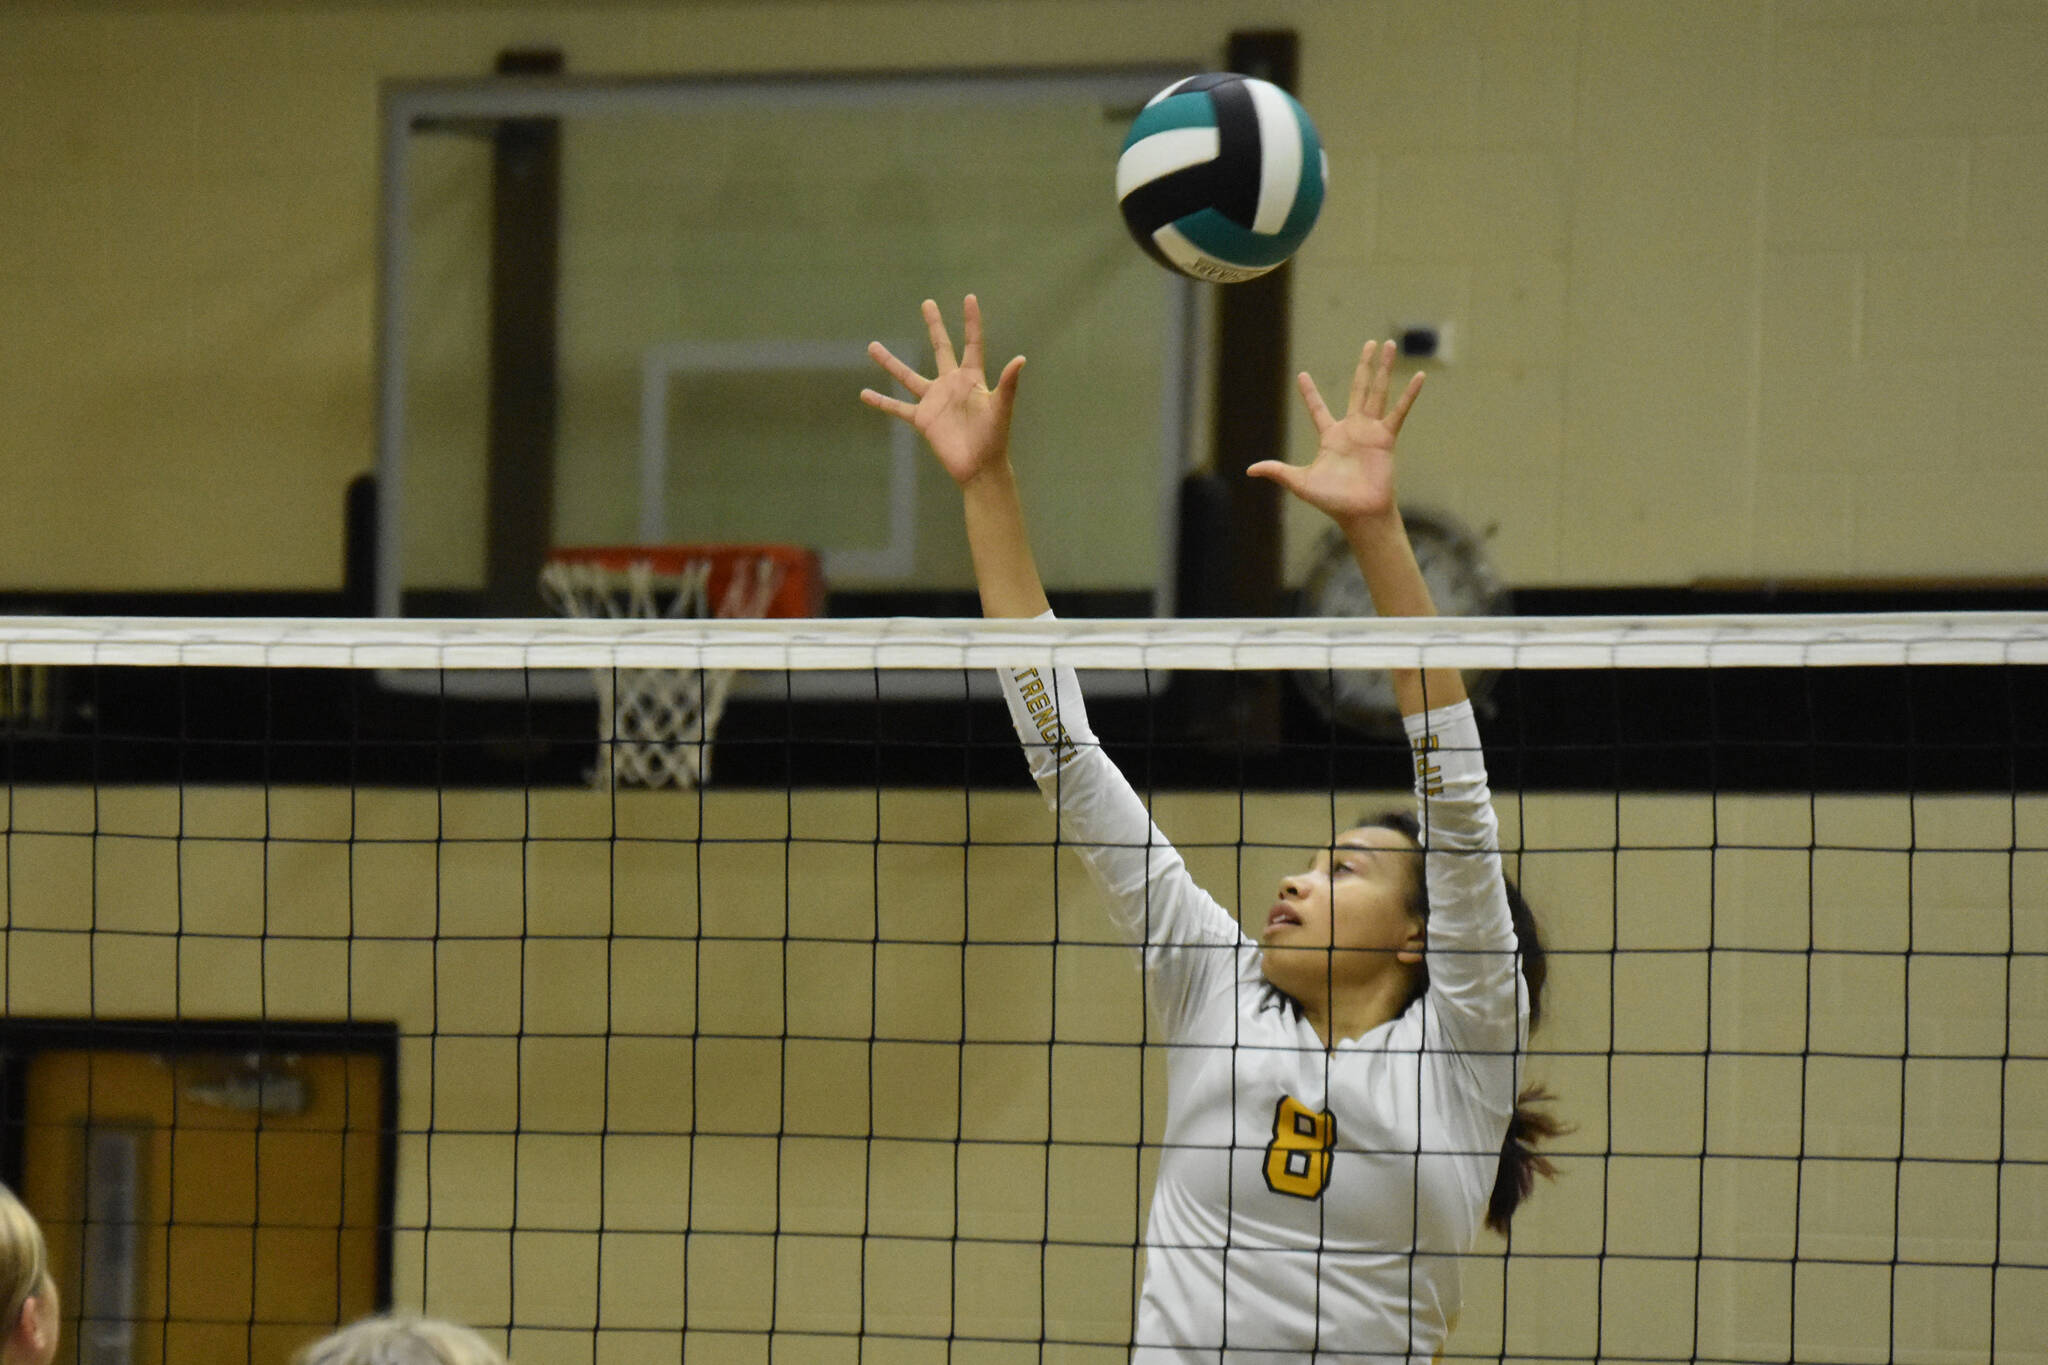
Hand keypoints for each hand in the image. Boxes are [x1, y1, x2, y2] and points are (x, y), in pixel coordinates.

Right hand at [861, 295, 1025, 488]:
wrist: (979, 468)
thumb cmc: (994, 439)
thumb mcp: (1001, 409)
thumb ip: (1008, 384)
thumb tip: (1021, 359)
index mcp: (972, 379)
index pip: (972, 343)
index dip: (971, 321)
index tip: (969, 298)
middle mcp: (951, 384)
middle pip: (941, 348)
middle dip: (934, 326)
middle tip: (927, 303)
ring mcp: (934, 401)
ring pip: (908, 376)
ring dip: (890, 362)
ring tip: (872, 346)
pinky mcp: (922, 419)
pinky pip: (897, 408)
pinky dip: (881, 402)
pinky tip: (864, 393)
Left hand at [1248, 340, 1424, 528]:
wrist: (1359, 513)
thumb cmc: (1332, 501)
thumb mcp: (1300, 482)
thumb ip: (1278, 471)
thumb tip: (1249, 470)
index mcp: (1331, 436)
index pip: (1317, 408)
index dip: (1310, 393)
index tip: (1302, 375)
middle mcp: (1352, 428)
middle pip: (1358, 388)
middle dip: (1363, 365)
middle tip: (1369, 343)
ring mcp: (1371, 431)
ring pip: (1378, 392)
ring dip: (1384, 369)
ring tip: (1389, 345)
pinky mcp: (1386, 438)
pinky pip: (1399, 412)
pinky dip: (1409, 395)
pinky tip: (1418, 376)